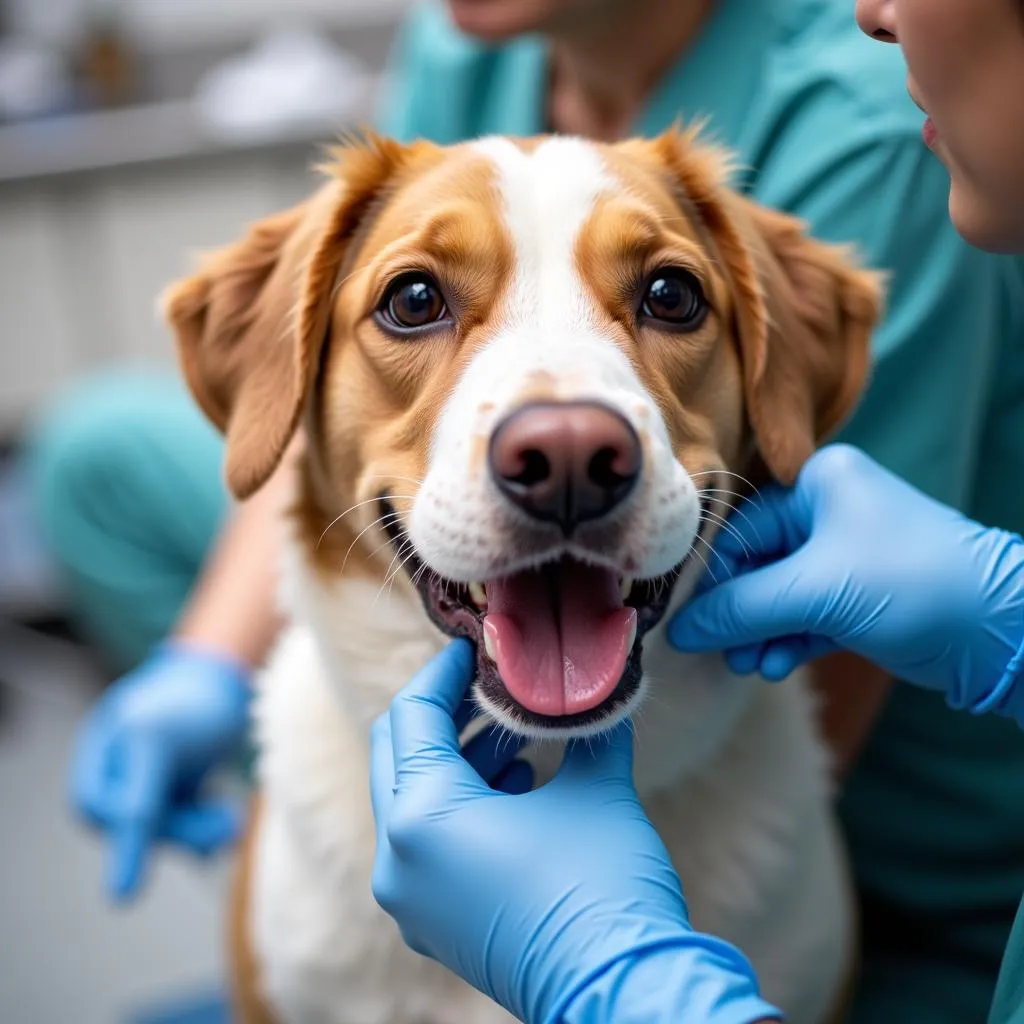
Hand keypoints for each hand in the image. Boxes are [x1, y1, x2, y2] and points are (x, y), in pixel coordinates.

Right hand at [70, 641, 251, 900]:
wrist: (232, 671)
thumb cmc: (192, 699)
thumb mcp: (155, 745)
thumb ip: (139, 807)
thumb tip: (117, 887)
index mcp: (101, 747)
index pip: (101, 809)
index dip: (123, 845)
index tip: (125, 896)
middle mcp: (119, 764)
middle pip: (134, 823)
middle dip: (178, 830)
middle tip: (225, 828)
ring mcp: (149, 774)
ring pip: (163, 826)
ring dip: (196, 832)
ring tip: (230, 824)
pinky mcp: (179, 782)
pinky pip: (182, 821)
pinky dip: (203, 829)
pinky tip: (225, 827)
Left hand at [370, 640, 774, 1023]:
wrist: (624, 992)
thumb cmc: (604, 886)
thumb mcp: (597, 789)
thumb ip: (585, 730)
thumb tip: (593, 690)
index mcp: (421, 817)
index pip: (412, 715)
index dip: (443, 671)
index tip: (474, 646)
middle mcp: (398, 860)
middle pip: (397, 753)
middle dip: (441, 711)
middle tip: (486, 685)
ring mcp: (411, 899)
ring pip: (411, 798)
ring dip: (454, 758)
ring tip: (513, 735)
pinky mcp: (433, 923)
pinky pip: (426, 842)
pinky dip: (459, 804)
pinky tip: (517, 785)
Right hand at [670, 445, 1023, 714]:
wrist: (1001, 629)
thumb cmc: (909, 583)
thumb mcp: (815, 591)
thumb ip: (740, 608)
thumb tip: (677, 630)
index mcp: (817, 483)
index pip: (740, 529)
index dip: (713, 578)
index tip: (687, 621)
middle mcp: (826, 510)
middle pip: (755, 563)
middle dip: (738, 611)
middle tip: (720, 649)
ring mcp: (843, 554)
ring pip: (777, 594)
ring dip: (759, 631)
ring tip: (750, 665)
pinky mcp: (857, 595)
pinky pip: (803, 614)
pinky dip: (786, 639)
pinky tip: (773, 665)